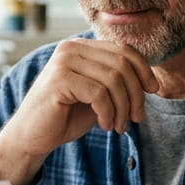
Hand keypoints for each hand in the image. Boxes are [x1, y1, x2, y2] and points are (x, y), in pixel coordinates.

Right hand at [0, 39, 157, 184]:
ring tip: (119, 126)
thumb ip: (117, 82)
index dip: (144, 70)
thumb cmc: (65, 117)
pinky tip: (105, 126)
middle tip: (137, 118)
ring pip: (113, 79)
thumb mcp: (97, 96)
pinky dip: (108, 113)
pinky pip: (99, 94)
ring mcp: (63, 61)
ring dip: (123, 107)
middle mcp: (71, 48)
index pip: (124, 50)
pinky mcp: (59, 79)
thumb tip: (151, 81)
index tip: (153, 92)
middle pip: (122, 64)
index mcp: (81, 47)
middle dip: (136, 94)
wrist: (31, 137)